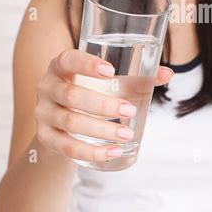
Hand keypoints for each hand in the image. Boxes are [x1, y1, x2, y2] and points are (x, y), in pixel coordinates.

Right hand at [34, 49, 172, 163]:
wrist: (63, 123)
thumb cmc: (92, 94)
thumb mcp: (110, 84)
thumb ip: (137, 78)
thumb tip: (168, 74)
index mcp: (61, 66)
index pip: (68, 60)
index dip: (86, 64)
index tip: (111, 71)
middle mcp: (47, 87)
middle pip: (72, 95)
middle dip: (103, 105)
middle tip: (129, 111)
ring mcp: (43, 113)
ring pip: (70, 122)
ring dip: (101, 130)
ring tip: (127, 134)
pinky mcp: (45, 137)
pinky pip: (67, 147)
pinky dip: (92, 151)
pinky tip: (113, 151)